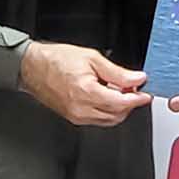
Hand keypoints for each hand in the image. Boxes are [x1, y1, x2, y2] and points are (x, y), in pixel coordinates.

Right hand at [19, 40, 156, 127]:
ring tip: (117, 90)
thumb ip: (117, 72)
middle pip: (117, 115)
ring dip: (119, 108)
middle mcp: (81, 109)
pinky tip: (105, 96)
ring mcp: (76, 116)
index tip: (146, 94)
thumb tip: (137, 79)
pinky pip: (97, 120)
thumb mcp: (91, 58)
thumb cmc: (56, 60)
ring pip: (109, 120)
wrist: (33, 67)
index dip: (137, 99)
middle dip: (129, 103)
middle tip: (132, 88)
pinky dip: (107, 111)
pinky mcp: (73, 118)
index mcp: (87, 92)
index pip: (121, 103)